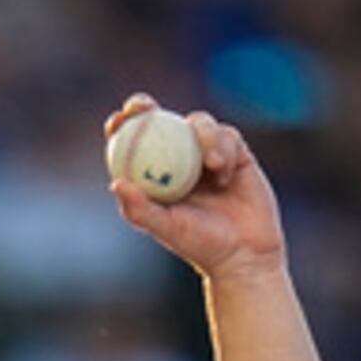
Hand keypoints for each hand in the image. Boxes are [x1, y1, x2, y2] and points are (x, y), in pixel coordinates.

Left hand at [106, 95, 286, 282]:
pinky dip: (224, 149)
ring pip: (198, 123)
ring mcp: (206, 153)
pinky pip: (226, 135)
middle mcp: (179, 159)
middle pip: (159, 121)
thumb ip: (141, 209)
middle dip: (146, 108)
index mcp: (156, 175)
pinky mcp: (234, 151)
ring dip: (203, 135)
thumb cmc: (201, 245)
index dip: (123, 126)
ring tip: (213, 165)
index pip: (133, 143)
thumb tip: (116, 183)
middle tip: (144, 108)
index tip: (118, 121)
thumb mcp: (167, 228)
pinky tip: (225, 175)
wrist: (245, 252)